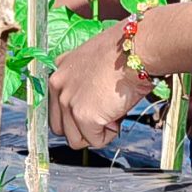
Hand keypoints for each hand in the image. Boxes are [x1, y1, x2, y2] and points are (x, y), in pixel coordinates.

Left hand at [45, 25, 146, 153]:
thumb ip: (82, 79)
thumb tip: (90, 97)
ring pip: (76, 139)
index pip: (56, 108)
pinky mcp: (84, 116)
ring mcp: (69, 103)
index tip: (93, 110)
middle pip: (61, 128)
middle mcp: (58, 87)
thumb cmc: (123, 51)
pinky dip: (110, 133)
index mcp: (59, 72)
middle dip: (82, 128)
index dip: (76, 114)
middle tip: (104, 115)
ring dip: (96, 132)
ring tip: (112, 112)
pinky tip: (118, 115)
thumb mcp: (92, 60)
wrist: (135, 50)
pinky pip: (95, 141)